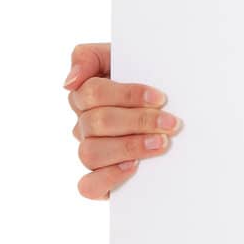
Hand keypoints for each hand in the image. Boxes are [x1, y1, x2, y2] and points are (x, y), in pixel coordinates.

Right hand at [64, 42, 182, 200]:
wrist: (174, 106)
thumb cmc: (146, 79)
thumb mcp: (122, 56)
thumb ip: (89, 57)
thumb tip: (69, 82)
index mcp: (86, 95)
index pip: (93, 93)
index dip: (128, 95)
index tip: (160, 98)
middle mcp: (84, 125)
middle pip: (97, 123)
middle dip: (138, 121)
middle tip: (170, 123)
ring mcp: (91, 152)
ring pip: (90, 153)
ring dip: (129, 147)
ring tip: (161, 144)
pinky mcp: (99, 180)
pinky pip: (88, 186)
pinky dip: (109, 177)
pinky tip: (134, 167)